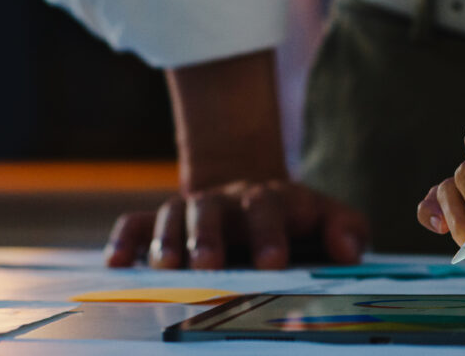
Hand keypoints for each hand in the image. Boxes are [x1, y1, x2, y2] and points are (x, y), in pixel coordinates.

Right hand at [105, 180, 368, 268]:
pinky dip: (123, 241)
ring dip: (167, 240)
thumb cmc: (298, 220)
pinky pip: (135, 225)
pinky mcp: (162, 223)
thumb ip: (347, 230)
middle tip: (208, 265)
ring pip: (172, 215)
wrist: (255, 197)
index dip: (269, 233)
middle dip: (208, 236)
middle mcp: (226, 201)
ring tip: (166, 268)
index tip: (273, 261)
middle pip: (211, 209)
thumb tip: (348, 252)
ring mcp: (192, 211)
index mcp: (270, 199)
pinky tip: (115, 264)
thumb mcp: (331, 218)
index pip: (268, 208)